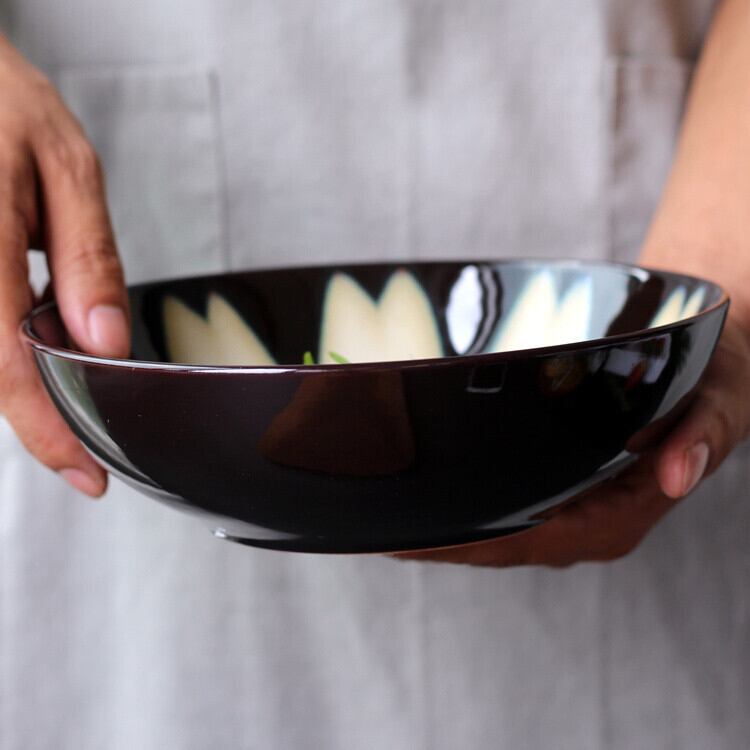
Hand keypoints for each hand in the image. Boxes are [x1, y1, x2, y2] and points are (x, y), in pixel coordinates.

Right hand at [0, 35, 128, 496]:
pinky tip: (41, 338)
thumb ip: (86, 258)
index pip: (8, 368)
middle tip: (86, 448)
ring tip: (72, 400)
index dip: (47, 433)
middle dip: (39, 420)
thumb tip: (103, 342)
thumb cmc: (2, 102)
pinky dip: (7, 352)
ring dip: (23, 389)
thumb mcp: (66, 168)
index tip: (86, 476)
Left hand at [395, 316, 749, 567]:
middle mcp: (589, 525)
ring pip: (494, 538)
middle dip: (437, 546)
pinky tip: (420, 502)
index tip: (412, 541)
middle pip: (500, 547)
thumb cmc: (712, 383)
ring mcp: (570, 514)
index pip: (532, 540)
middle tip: (370, 532)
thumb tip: (676, 472)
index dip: (469, 544)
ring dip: (440, 536)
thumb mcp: (721, 397)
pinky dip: (459, 515)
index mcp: (622, 515)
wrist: (708, 371)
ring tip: (379, 522)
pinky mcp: (558, 495)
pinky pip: (501, 515)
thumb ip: (703, 433)